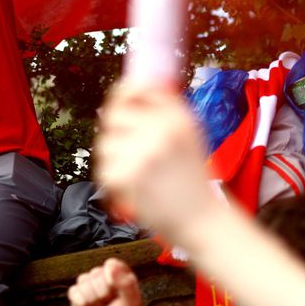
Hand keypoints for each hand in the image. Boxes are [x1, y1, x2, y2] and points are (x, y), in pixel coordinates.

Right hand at [68, 258, 143, 305]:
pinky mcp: (78, 296)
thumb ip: (124, 282)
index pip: (110, 264)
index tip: (116, 292)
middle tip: (109, 305)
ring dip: (92, 299)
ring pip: (83, 281)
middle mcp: (104, 277)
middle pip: (95, 273)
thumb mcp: (131, 302)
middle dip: (102, 293)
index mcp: (120, 274)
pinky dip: (81, 303)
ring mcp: (90, 286)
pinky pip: (73, 291)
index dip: (111, 278)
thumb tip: (109, 265)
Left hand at [94, 81, 215, 243]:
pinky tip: (133, 186)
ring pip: (105, 142)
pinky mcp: (125, 176)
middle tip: (126, 144)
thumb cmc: (191, 177)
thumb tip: (136, 86)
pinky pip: (104, 167)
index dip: (123, 93)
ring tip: (136, 170)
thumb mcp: (191, 132)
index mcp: (177, 116)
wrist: (200, 219)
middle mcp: (160, 130)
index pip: (137, 87)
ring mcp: (141, 153)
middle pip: (113, 113)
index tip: (121, 100)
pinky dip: (113, 178)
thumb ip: (165, 107)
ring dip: (114, 156)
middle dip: (115, 128)